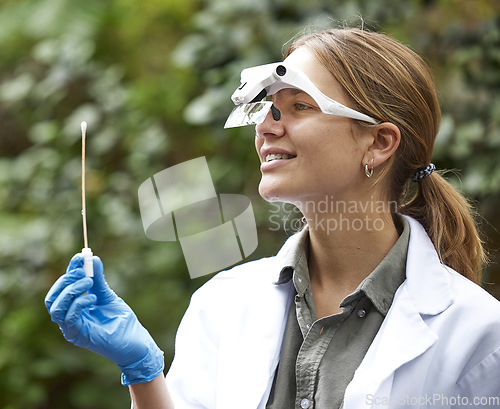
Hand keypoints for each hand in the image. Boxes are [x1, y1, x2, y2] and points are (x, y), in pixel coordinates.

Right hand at [45, 253, 163, 384]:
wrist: (134, 340)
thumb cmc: (120, 319)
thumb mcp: (107, 294)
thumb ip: (98, 279)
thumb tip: (93, 258)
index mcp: (73, 305)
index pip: (63, 286)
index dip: (70, 270)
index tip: (81, 256)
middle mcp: (68, 316)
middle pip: (53, 296)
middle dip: (66, 280)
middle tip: (84, 271)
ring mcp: (70, 327)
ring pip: (55, 307)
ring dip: (71, 290)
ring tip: (90, 283)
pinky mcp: (77, 336)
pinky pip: (68, 318)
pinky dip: (78, 303)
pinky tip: (93, 298)